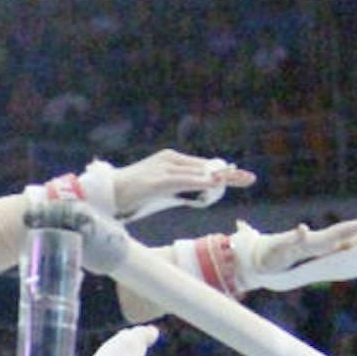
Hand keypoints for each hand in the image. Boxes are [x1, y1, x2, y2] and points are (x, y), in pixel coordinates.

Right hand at [84, 152, 255, 220]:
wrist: (107, 193)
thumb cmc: (132, 195)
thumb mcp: (160, 191)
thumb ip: (179, 190)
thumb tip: (200, 194)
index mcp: (170, 160)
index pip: (202, 166)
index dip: (222, 172)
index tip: (240, 176)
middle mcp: (170, 160)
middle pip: (205, 167)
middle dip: (228, 174)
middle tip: (249, 178)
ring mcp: (164, 168)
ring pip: (198, 173)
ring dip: (220, 178)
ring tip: (240, 180)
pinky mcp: (158, 180)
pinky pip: (184, 181)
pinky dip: (201, 183)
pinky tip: (215, 186)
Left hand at [236, 216, 356, 291]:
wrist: (261, 261)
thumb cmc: (270, 254)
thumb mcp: (281, 248)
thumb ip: (294, 239)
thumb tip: (302, 229)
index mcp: (320, 240)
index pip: (346, 231)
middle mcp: (329, 246)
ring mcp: (330, 256)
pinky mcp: (326, 268)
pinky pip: (351, 270)